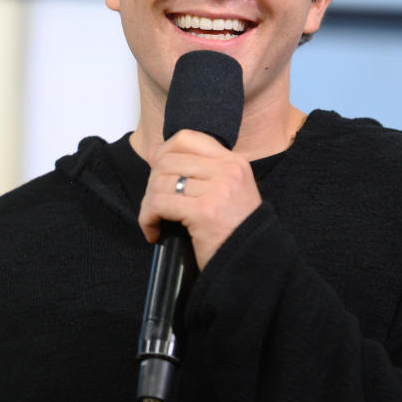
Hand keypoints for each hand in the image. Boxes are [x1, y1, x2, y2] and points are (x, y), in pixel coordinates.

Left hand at [138, 129, 262, 269]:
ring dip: (149, 204)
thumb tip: (154, 152)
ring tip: (154, 220)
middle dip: (152, 183)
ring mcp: (218, 189)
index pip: (187, 138)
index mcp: (233, 162)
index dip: (164, 151)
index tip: (156, 171)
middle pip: (168, 160)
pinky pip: (159, 204)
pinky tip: (153, 232)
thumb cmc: (234, 232)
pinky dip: (148, 218)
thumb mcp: (226, 192)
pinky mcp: (204, 211)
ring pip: (160, 181)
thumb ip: (197, 171)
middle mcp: (227, 170)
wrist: (253, 264)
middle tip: (155, 205)